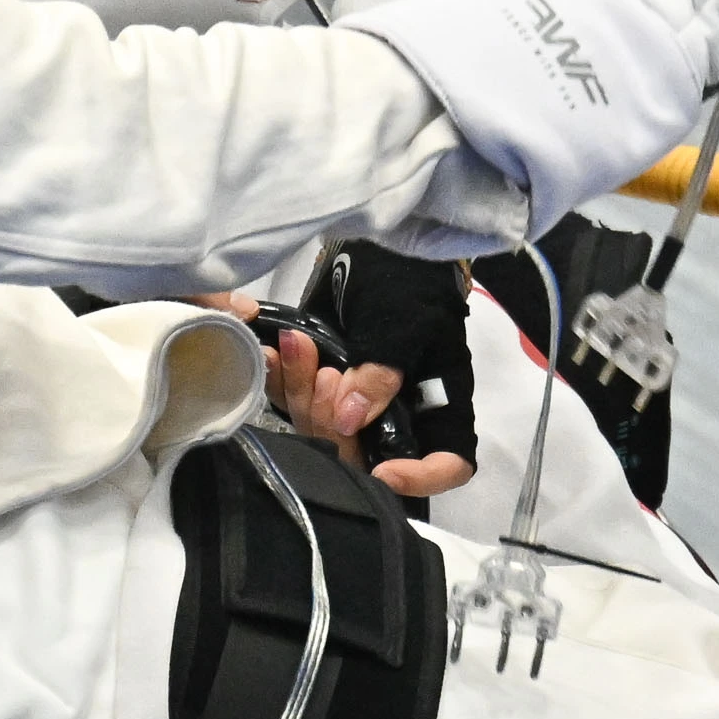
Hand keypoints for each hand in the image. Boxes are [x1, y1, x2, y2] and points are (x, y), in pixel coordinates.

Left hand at [206, 297, 475, 496]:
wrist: (377, 242)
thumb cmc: (409, 279)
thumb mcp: (404, 320)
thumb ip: (382, 370)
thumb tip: (349, 421)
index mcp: (439, 400)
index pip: (446, 462)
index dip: (419, 477)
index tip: (384, 472)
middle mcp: (401, 411)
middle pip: (368, 452)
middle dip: (336, 418)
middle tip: (326, 374)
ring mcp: (360, 401)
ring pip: (325, 428)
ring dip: (302, 391)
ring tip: (296, 346)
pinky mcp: (325, 384)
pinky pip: (298, 401)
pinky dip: (281, 381)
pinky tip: (271, 353)